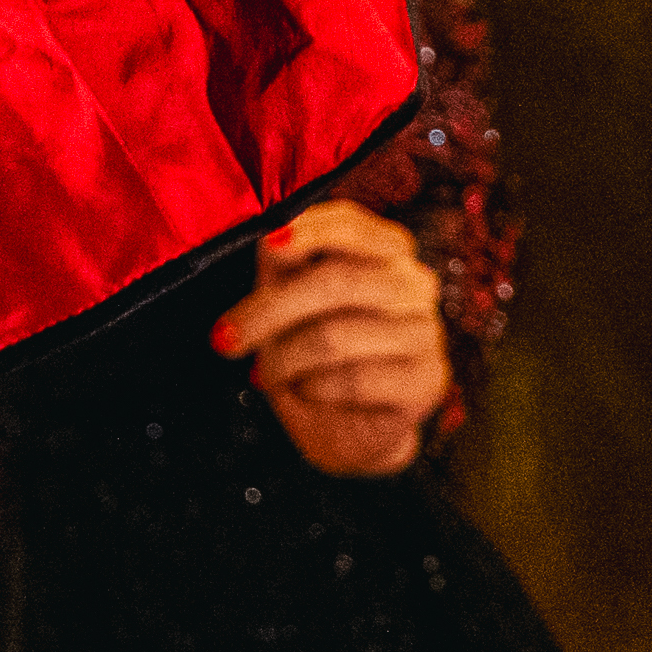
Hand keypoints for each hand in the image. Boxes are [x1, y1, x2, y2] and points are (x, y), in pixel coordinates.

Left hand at [211, 198, 449, 476]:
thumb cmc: (308, 350)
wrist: (341, 426)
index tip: (268, 242)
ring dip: (285, 359)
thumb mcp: (287, 298)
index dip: (310, 229)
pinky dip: (314, 389)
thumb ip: (284, 263)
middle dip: (269, 311)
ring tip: (266, 374)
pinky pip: (355, 380)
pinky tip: (308, 392)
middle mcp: (414, 285)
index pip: (351, 225)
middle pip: (336, 282)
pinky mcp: (427, 381)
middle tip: (224, 339)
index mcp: (385, 251)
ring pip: (338, 336)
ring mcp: (427, 333)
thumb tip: (269, 235)